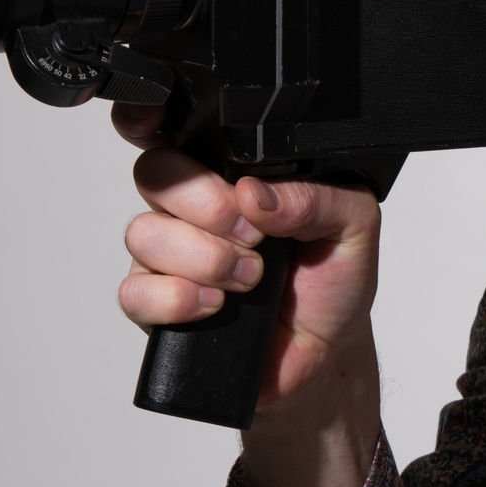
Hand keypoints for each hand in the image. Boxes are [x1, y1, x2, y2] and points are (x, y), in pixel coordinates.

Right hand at [112, 101, 382, 426]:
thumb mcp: (352, 225)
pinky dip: (176, 298)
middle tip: (253, 236)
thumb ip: (316, 198)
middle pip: (154, 175)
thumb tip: (255, 193)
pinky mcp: (157, 307)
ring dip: (203, 258)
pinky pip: (134, 293)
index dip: (178, 141)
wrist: (328, 351)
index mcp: (233, 175)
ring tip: (249, 278)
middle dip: (206, 205)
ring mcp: (168, 257)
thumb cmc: (333, 280)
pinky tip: (215, 307)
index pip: (181, 135)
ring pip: (143, 234)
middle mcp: (191, 210)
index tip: (227, 178)